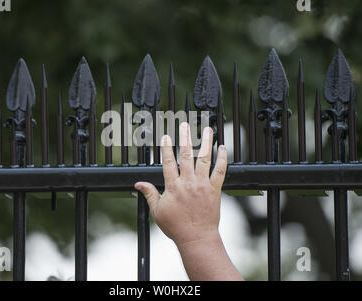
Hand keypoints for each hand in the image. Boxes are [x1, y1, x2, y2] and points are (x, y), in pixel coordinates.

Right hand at [134, 122, 226, 245]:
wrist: (197, 238)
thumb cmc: (176, 226)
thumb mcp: (157, 211)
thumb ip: (149, 194)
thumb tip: (138, 184)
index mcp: (173, 187)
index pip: (168, 162)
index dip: (166, 148)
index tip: (166, 135)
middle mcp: (188, 182)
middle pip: (186, 155)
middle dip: (185, 137)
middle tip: (185, 124)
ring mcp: (203, 185)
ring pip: (204, 159)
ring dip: (206, 142)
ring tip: (207, 129)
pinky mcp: (215, 190)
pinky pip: (220, 171)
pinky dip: (222, 159)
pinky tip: (223, 148)